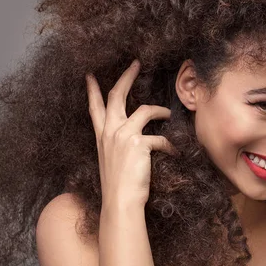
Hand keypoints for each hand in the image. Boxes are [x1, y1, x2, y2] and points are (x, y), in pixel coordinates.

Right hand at [85, 59, 176, 207]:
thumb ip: (118, 145)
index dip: (93, 90)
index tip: (90, 75)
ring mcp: (123, 135)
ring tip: (168, 113)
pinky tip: (176, 153)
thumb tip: (134, 137)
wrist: (120, 202)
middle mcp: (110, 132)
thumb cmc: (118, 186)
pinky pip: (161, 138)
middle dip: (126, 77)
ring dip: (160, 110)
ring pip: (144, 110)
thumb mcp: (112, 160)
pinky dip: (171, 145)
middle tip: (135, 63)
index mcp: (102, 136)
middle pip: (117, 96)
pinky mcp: (139, 143)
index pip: (95, 108)